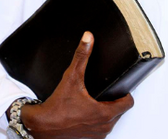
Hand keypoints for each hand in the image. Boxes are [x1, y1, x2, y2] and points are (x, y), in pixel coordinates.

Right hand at [18, 31, 134, 138]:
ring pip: (112, 120)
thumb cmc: (56, 106)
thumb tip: (88, 38)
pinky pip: (101, 128)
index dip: (125, 93)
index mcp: (105, 113)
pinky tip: (89, 111)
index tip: (119, 87)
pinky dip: (98, 120)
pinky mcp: (88, 138)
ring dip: (107, 111)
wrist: (39, 125)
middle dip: (115, 101)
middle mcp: (104, 126)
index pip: (128, 102)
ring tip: (97, 100)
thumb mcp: (71, 77)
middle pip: (121, 110)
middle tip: (106, 91)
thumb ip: (81, 56)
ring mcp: (97, 134)